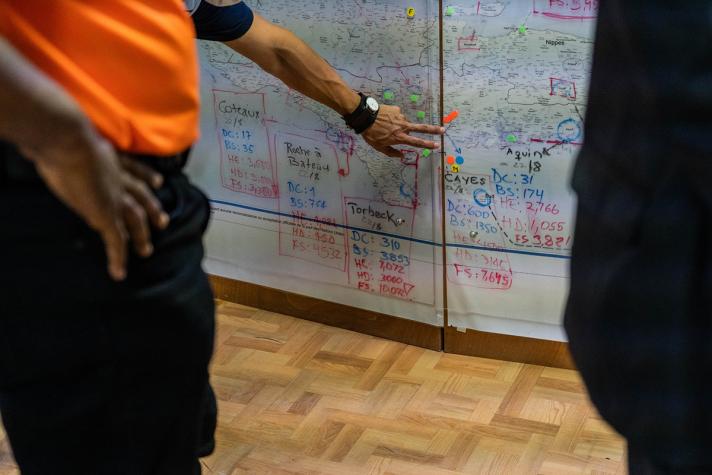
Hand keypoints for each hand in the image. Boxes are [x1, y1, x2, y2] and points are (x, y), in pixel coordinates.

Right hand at [22, 130, 168, 280]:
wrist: (68, 140)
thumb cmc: (61, 133)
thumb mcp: (67, 140)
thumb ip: (61, 147)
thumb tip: (38, 150)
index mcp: (110, 159)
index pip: (133, 169)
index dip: (146, 176)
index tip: (157, 182)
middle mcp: (118, 178)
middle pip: (140, 196)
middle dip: (152, 209)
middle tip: (163, 221)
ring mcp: (115, 196)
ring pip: (135, 219)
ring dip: (141, 236)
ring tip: (146, 250)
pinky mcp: (107, 214)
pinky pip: (116, 240)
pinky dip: (118, 257)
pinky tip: (119, 272)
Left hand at [361, 105, 443, 158]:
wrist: (365, 116)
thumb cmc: (371, 134)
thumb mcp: (379, 147)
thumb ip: (391, 152)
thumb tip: (401, 156)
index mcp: (399, 137)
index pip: (417, 142)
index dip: (428, 144)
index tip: (437, 145)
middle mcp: (403, 126)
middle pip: (421, 128)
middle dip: (433, 130)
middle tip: (443, 130)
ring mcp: (401, 116)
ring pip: (403, 123)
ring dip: (398, 125)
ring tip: (385, 126)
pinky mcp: (397, 109)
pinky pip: (397, 115)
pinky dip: (393, 118)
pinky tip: (384, 119)